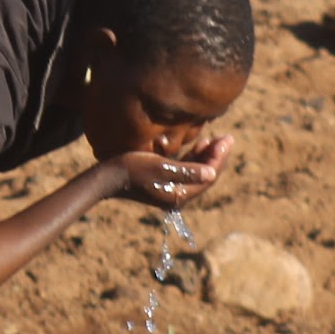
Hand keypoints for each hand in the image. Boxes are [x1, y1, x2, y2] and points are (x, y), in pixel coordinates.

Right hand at [110, 134, 234, 207]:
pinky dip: (194, 158)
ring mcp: (171, 190)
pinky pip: (185, 171)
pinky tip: (199, 145)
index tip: (226, 139)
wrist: (107, 177)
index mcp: (179, 195)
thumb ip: (187, 170)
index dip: (219, 158)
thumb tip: (211, 173)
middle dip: (216, 156)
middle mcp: (178, 196)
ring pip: (197, 173)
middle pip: (205, 176)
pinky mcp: (164, 183)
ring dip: (207, 156)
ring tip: (217, 140)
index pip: (208, 177)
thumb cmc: (132, 168)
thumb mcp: (161, 167)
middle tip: (227, 138)